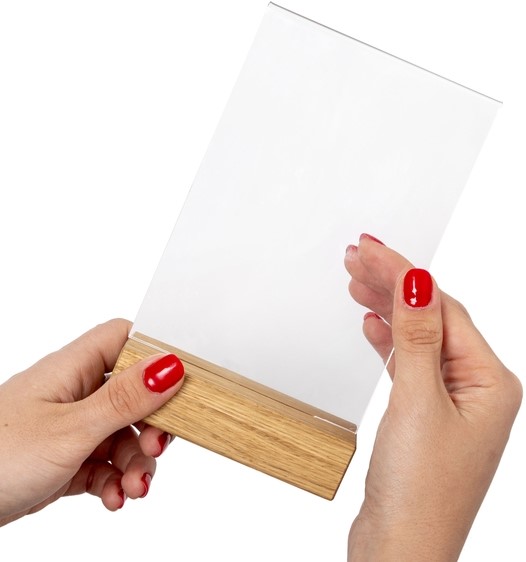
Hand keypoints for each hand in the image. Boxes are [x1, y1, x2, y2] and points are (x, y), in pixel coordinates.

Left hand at [0, 319, 184, 525]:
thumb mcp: (71, 430)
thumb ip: (123, 399)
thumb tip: (169, 366)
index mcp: (71, 369)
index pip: (125, 341)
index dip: (155, 356)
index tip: (180, 385)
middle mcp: (73, 392)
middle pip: (132, 394)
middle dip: (150, 426)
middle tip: (156, 449)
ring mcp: (69, 427)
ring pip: (121, 434)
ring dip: (135, 463)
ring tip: (133, 489)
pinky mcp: (65, 458)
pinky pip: (104, 463)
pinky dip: (114, 481)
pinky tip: (112, 498)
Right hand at [345, 235, 521, 560]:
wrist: (400, 553)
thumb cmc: (420, 492)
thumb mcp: (418, 401)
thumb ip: (416, 338)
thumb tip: (418, 281)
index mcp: (491, 381)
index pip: (442, 308)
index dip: (404, 273)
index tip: (371, 249)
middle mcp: (476, 388)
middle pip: (431, 317)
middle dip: (392, 283)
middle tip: (357, 255)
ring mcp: (449, 402)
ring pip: (416, 337)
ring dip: (386, 307)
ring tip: (356, 280)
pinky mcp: (424, 415)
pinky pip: (407, 363)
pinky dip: (387, 341)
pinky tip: (372, 324)